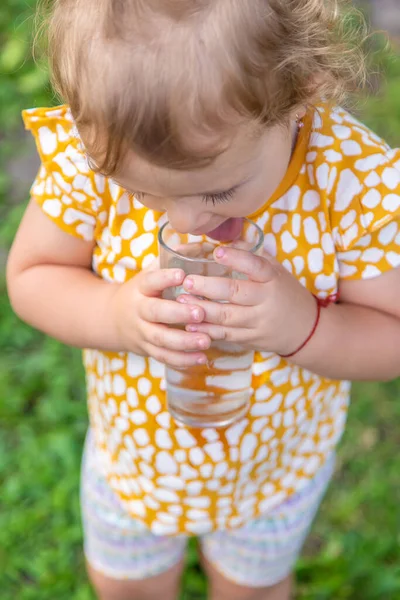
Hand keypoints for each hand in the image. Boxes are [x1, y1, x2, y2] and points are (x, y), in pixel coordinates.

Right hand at [110, 262, 210, 365]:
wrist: (113, 319)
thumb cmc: (145, 291)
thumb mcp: (152, 272)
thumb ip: (174, 259)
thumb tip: (203, 245)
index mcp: (141, 288)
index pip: (151, 280)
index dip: (164, 278)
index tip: (182, 275)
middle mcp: (139, 310)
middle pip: (155, 313)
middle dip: (178, 314)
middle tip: (200, 312)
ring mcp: (142, 332)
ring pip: (160, 339)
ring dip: (184, 342)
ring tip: (206, 340)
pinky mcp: (147, 349)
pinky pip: (164, 357)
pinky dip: (182, 360)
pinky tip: (202, 358)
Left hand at [178, 247, 316, 355]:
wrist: (305, 329)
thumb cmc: (285, 293)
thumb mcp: (277, 271)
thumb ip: (253, 256)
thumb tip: (226, 237)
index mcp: (273, 279)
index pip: (256, 266)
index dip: (237, 259)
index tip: (217, 252)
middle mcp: (266, 300)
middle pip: (235, 293)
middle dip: (208, 287)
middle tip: (187, 281)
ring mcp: (258, 322)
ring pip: (227, 317)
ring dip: (202, 309)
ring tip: (181, 301)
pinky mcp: (251, 338)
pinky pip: (226, 335)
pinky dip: (207, 330)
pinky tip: (190, 324)